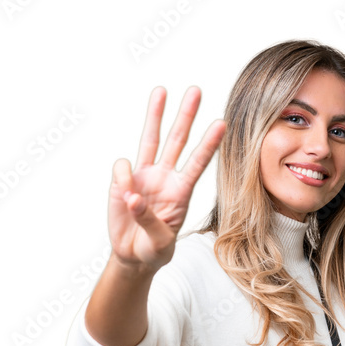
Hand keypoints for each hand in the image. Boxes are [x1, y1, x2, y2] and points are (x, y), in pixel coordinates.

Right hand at [107, 86, 224, 273]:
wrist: (133, 256)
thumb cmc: (154, 250)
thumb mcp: (159, 243)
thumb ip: (149, 221)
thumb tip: (133, 197)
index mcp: (182, 192)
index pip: (198, 163)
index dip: (209, 144)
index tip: (222, 124)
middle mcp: (166, 177)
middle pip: (178, 140)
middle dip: (187, 115)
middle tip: (197, 90)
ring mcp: (145, 176)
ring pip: (151, 139)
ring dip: (156, 114)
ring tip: (162, 90)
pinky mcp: (124, 180)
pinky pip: (122, 168)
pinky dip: (123, 178)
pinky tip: (125, 197)